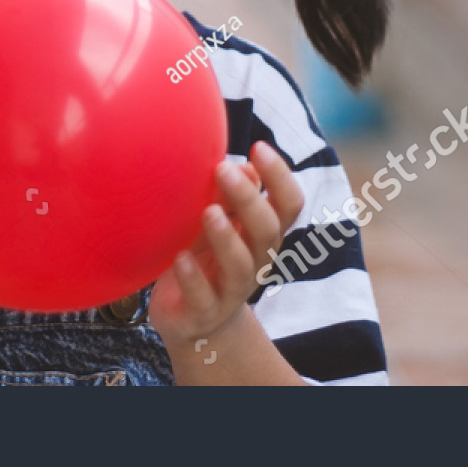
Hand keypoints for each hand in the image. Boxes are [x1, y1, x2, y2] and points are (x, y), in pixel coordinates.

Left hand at [147, 141, 304, 348]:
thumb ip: (229, 196)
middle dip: (248, 199)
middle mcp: (256, 261)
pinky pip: (204, 298)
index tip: (259, 147)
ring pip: (241, 266)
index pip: (288, 204)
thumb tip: (245, 167)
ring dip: (226, 238)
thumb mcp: (218, 221)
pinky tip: (179, 258)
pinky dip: (192, 278)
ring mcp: (232, 290)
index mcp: (263, 234)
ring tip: (209, 212)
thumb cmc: (207, 256)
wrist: (194, 320)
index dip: (280, 176)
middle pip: (268, 230)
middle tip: (222, 169)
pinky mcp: (205, 312)